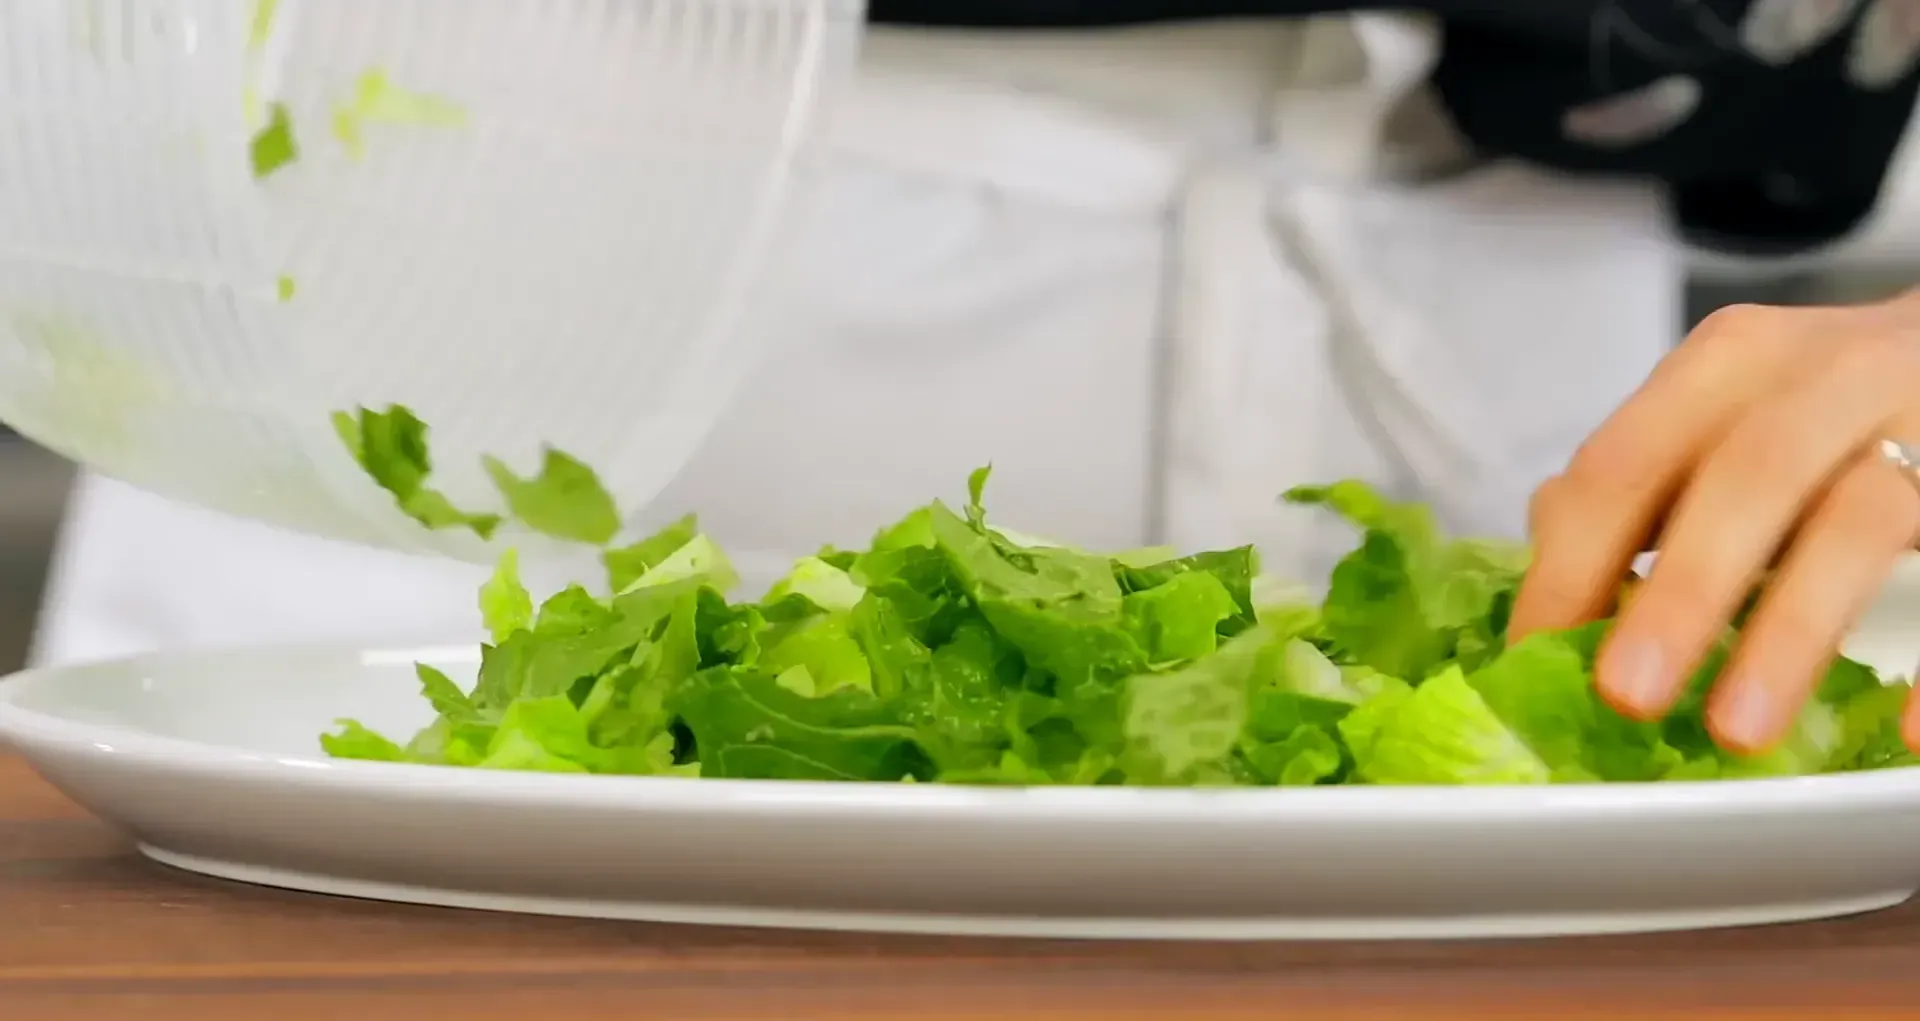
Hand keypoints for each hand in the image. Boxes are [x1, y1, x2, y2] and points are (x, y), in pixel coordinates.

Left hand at [1508, 294, 1919, 754]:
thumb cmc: (1826, 402)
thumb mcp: (1725, 412)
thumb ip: (1639, 484)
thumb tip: (1545, 580)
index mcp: (1730, 365)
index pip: (1627, 461)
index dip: (1572, 563)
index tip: (1534, 657)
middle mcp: (1831, 376)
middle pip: (1745, 476)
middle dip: (1679, 592)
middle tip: (1625, 695)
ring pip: (1861, 520)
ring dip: (1792, 630)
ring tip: (1736, 730)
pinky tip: (1908, 733)